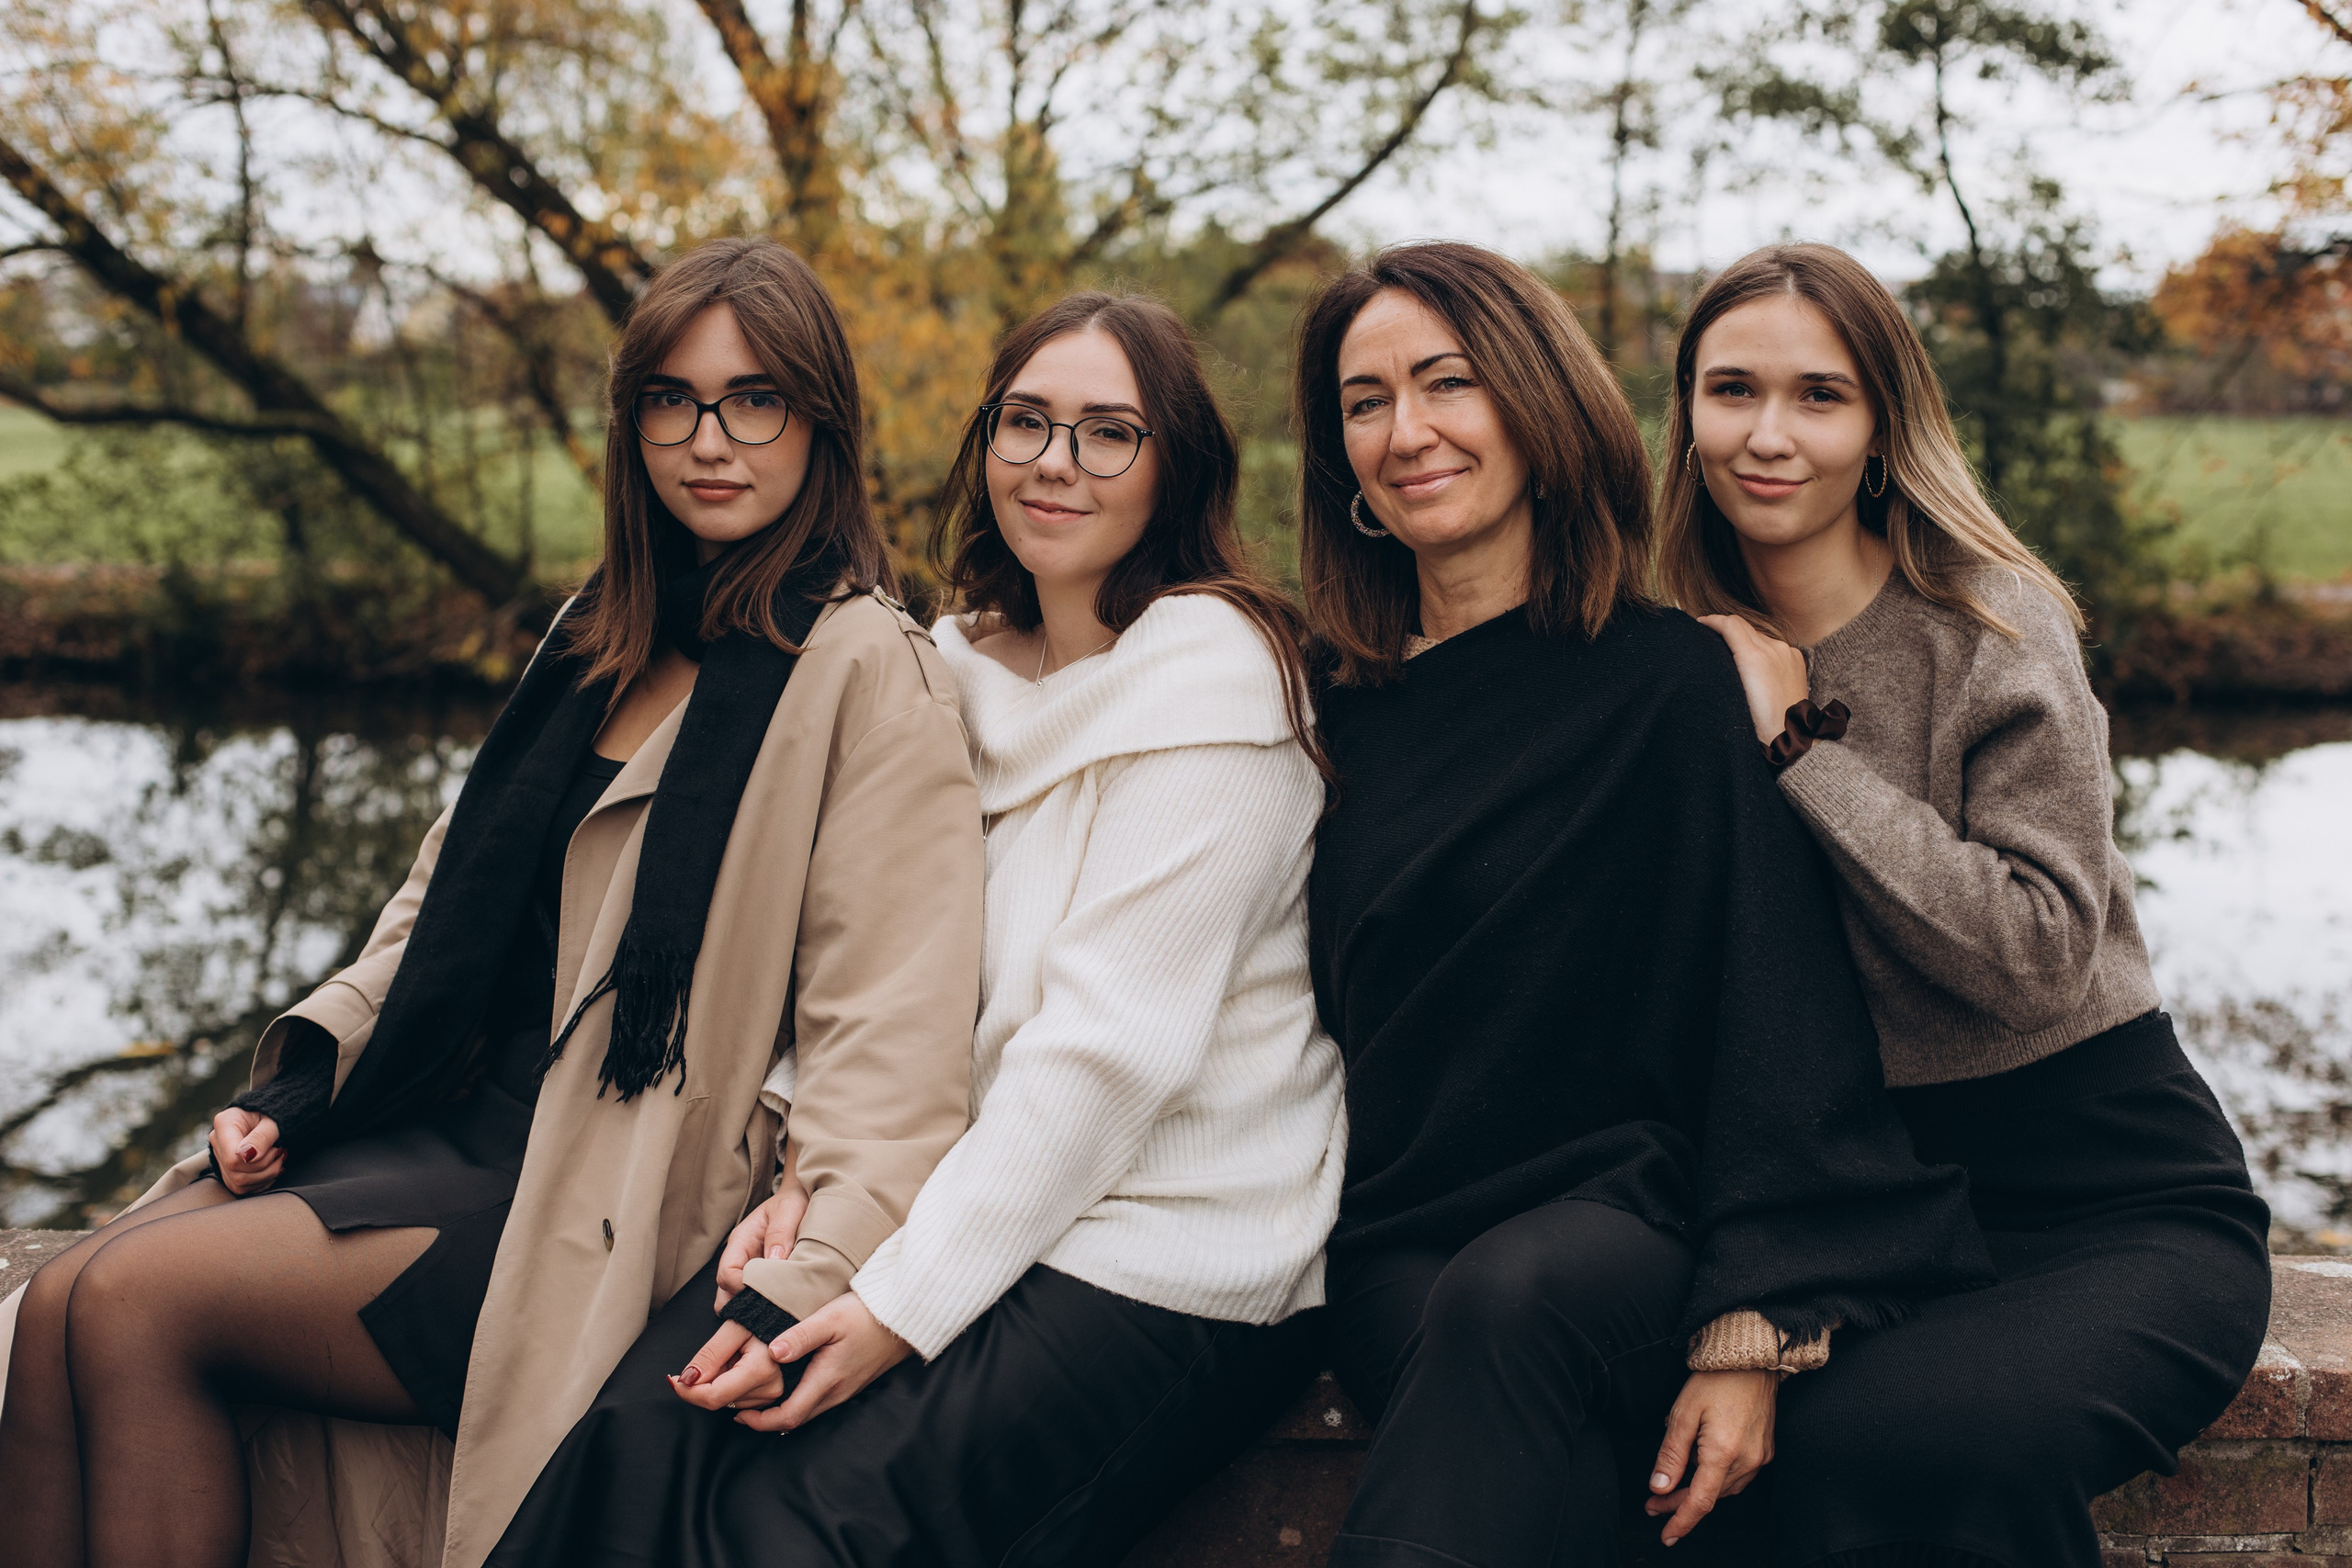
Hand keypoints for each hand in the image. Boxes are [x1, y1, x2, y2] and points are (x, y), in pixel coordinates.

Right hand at [209, 1108, 285, 1195]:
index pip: (233, 1158)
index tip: (276, 1149)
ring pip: (239, 1184)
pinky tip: (272, 1169)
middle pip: (236, 1174)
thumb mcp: (273, 1121)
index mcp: (224, 1124)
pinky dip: (263, 1182)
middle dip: (266, 1169)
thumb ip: (262, 1137)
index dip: (257, 1161)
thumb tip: (248, 1156)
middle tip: (280, 1152)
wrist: (269, 1115)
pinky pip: (243, 1188)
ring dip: (266, 1176)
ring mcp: (221, 1158)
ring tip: (278, 1159)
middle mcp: (217, 1142)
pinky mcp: (228, 1170)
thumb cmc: (272, 1115)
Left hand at [670, 1321, 789, 1411]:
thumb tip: (686, 1380)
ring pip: (729, 1403)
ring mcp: (776, 1396)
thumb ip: (709, 1354)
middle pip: (720, 1401)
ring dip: (721, 1383)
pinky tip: (742, 1367)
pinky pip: (742, 1401)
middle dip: (706, 1383)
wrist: (792, 1317)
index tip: (674, 1380)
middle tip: (717, 1355)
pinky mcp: (775, 1399)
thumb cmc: (764, 1317)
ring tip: (735, 1357)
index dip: (688, 1392)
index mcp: (762, 1369)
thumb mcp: (734, 1327)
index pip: (714, 1397)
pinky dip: (733, 1387)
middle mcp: (772, 1389)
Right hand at [714, 1170, 810, 1310]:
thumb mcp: (789, 1210)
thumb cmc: (793, 1201)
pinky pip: (757, 1297)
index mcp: (741, 1241)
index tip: (764, 1293)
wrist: (803, 1197)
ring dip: (755, 1308)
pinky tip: (784, 1308)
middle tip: (770, 1312)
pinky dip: (766, 1305)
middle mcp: (741, 1258)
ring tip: (778, 1312)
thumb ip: (780, 1234)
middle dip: (743, 1307)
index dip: (741, 1288)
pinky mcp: (765, 1278)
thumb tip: (774, 1261)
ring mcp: (751, 1269)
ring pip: (739, 1299)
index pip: (727, 1274)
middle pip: (726, 1293)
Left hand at [735, 1291, 911, 1433]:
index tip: (738, 1415)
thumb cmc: (865, 1315)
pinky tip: (787, 1387)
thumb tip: (773, 1353)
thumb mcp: (830, 1319)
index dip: (760, 1422)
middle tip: (739, 1409)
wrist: (903, 1317)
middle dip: (765, 1420)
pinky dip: (796, 1402)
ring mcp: (845, 1390)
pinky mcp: (850, 1383)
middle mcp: (836, 1392)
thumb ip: (800, 1336)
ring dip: (780, 1412)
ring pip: (807, 1412)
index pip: (789, 1416)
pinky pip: (818, 1403)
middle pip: (795, 1420)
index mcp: (827, 1380)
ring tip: (757, 1399)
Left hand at [1643, 1369, 1777, 1546]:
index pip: (1700, 1502)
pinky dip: (1716, 1477)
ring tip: (1671, 1484)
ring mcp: (1759, 1457)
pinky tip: (1699, 1465)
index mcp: (1723, 1453)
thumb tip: (1659, 1487)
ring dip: (1698, 1491)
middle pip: (1710, 1496)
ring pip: (1724, 1488)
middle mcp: (1747, 1461)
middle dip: (1680, 1503)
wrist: (1751, 1357)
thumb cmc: (1715, 1379)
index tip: (1666, 1535)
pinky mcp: (1765, 1450)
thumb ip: (1671, 1454)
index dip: (1681, 1521)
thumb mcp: (1683, 1413)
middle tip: (1653, 1504)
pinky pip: (1737, 1475)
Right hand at [1696, 614, 1810, 747]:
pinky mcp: (1797, 658)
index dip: (1712, 620)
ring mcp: (1787, 652)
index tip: (1700, 623)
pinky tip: (1755, 662)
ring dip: (1744, 638)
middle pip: (1743, 625)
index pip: (1730, 624)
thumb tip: (1715, 644)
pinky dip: (1761, 647)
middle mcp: (1773, 648)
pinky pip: (1774, 645)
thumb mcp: (1732, 692)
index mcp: (1754, 657)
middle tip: (1709, 633)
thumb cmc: (1756, 722)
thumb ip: (1724, 662)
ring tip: (1731, 650)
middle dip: (1725, 627)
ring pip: (1758, 635)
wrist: (1789, 735)